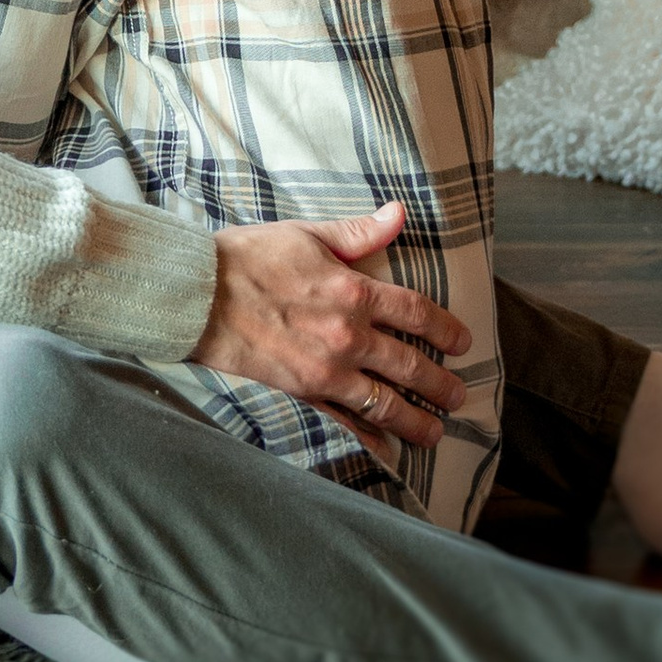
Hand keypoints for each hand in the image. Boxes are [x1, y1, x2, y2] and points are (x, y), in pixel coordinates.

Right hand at [190, 202, 469, 458]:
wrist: (198, 293)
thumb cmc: (248, 257)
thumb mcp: (307, 233)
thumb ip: (358, 231)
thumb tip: (399, 213)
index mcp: (354, 290)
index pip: (417, 313)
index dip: (447, 330)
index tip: (463, 343)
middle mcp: (348, 334)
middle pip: (410, 364)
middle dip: (441, 384)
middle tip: (459, 397)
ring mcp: (326, 368)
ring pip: (386, 401)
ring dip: (417, 419)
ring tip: (436, 432)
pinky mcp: (302, 391)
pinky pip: (345, 421)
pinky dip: (370, 437)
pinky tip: (386, 448)